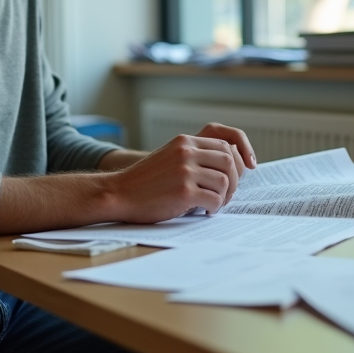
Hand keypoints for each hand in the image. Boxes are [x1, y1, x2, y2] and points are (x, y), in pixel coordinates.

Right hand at [106, 125, 256, 222]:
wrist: (118, 193)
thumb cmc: (144, 181)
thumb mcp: (169, 157)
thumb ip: (192, 156)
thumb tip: (225, 167)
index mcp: (184, 141)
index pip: (224, 145)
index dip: (235, 162)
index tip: (235, 177)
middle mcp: (186, 152)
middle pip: (228, 162)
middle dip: (233, 181)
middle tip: (225, 195)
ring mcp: (185, 171)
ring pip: (224, 182)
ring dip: (223, 196)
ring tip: (213, 204)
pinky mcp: (184, 192)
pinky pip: (214, 199)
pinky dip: (214, 208)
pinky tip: (204, 211)